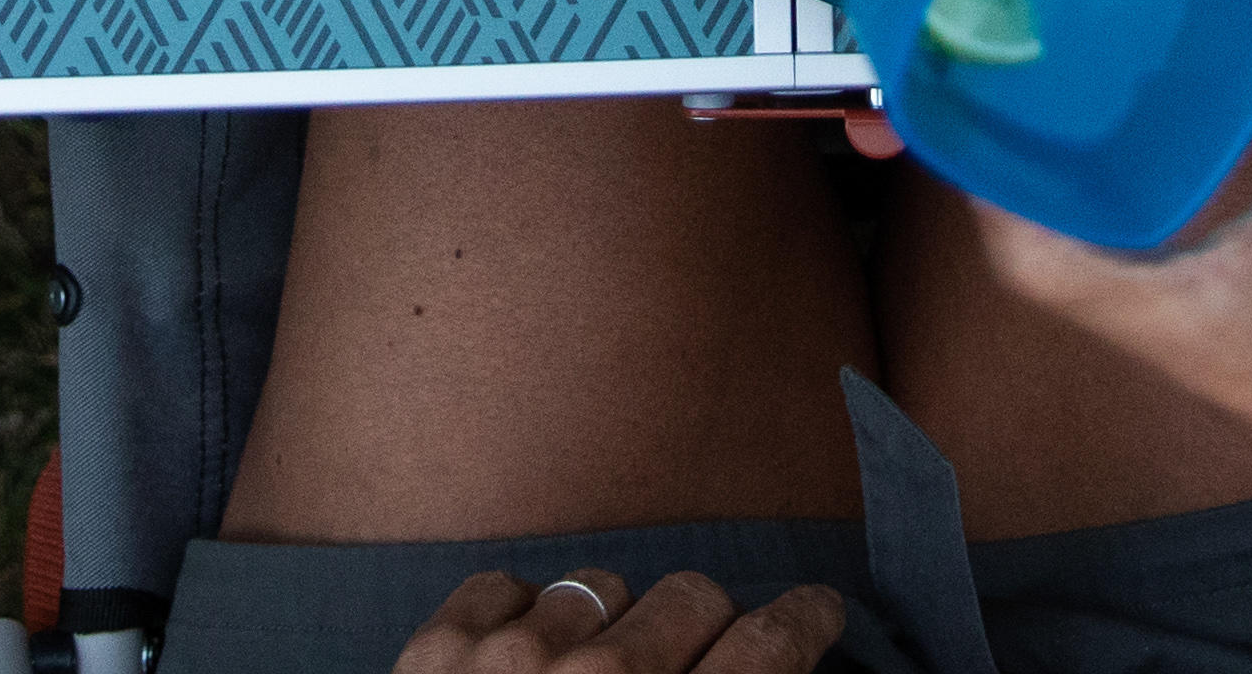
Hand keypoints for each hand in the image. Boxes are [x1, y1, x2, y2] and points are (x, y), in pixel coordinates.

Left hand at [383, 567, 846, 673]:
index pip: (770, 647)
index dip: (804, 621)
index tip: (813, 613)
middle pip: (693, 597)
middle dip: (700, 627)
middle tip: (688, 662)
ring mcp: (513, 660)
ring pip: (599, 587)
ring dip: (601, 629)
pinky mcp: (438, 650)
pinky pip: (505, 587)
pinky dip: (514, 620)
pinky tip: (513, 670)